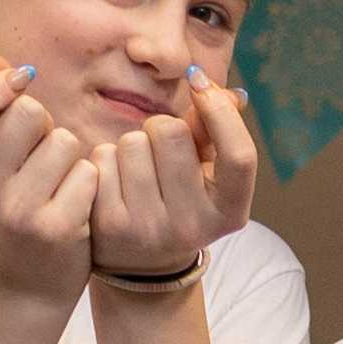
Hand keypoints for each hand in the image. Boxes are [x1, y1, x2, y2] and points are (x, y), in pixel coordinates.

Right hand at [0, 54, 98, 307]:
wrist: (26, 281)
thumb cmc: (11, 203)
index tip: (17, 90)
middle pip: (29, 113)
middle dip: (43, 126)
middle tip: (38, 158)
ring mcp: (16, 212)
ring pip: (64, 140)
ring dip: (69, 156)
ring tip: (56, 184)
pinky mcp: (55, 228)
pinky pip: (88, 172)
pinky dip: (88, 182)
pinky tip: (73, 204)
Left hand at [94, 68, 259, 277]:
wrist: (140, 265)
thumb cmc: (180, 200)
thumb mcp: (207, 172)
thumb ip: (212, 126)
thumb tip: (202, 78)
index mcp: (228, 213)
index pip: (240, 156)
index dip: (221, 112)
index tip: (199, 83)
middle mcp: (192, 227)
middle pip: (170, 131)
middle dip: (161, 130)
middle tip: (160, 157)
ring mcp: (148, 229)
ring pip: (131, 142)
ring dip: (131, 147)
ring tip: (137, 176)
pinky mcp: (109, 225)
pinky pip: (102, 158)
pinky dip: (106, 162)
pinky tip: (115, 186)